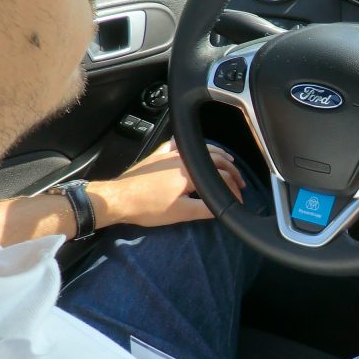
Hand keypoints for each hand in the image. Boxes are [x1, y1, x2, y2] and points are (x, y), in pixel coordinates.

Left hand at [88, 140, 245, 227]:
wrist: (119, 199)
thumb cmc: (148, 207)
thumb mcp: (181, 213)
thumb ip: (206, 210)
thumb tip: (223, 209)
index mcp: (191, 172)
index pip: (221, 177)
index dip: (234, 188)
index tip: (239, 198)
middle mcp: (183, 158)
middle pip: (215, 159)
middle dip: (231, 170)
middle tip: (239, 181)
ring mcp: (170, 154)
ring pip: (200, 149)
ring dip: (216, 155)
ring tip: (226, 162)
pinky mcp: (158, 155)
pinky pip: (178, 145)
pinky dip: (191, 146)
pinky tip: (192, 149)